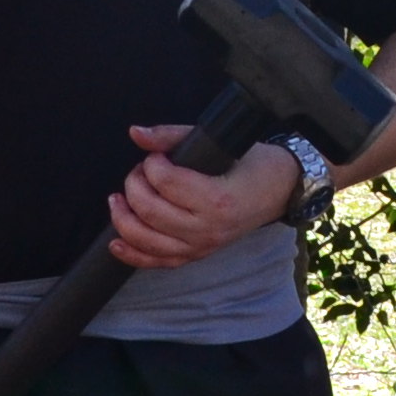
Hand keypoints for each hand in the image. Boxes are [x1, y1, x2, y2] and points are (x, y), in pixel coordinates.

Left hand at [109, 126, 302, 268]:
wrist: (280, 190)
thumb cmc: (252, 165)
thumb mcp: (217, 142)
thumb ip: (172, 136)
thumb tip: (136, 133)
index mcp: (216, 199)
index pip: (165, 182)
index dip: (151, 163)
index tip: (156, 155)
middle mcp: (208, 228)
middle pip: (149, 210)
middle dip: (134, 185)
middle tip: (141, 171)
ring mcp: (201, 246)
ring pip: (146, 240)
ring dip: (123, 218)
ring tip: (118, 198)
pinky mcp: (195, 255)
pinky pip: (156, 262)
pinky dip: (131, 254)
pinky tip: (115, 241)